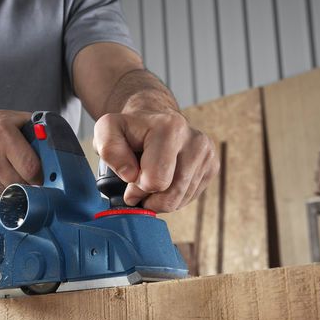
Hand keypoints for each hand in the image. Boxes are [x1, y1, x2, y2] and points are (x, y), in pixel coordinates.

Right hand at [0, 109, 41, 201]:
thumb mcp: (11, 118)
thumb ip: (36, 129)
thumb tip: (58, 145)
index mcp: (2, 134)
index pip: (31, 168)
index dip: (40, 177)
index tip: (41, 178)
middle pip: (19, 185)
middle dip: (27, 186)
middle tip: (28, 181)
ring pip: (4, 195)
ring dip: (12, 192)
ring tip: (9, 179)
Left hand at [93, 110, 218, 212]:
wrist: (153, 118)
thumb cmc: (129, 128)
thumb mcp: (107, 131)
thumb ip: (110, 150)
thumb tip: (131, 175)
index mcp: (171, 129)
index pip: (155, 182)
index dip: (137, 188)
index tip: (130, 178)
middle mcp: (196, 141)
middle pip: (171, 196)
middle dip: (150, 197)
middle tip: (139, 183)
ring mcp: (207, 154)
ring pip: (181, 200)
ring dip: (160, 198)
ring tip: (151, 179)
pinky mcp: (213, 166)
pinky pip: (189, 198)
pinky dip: (173, 196)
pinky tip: (165, 178)